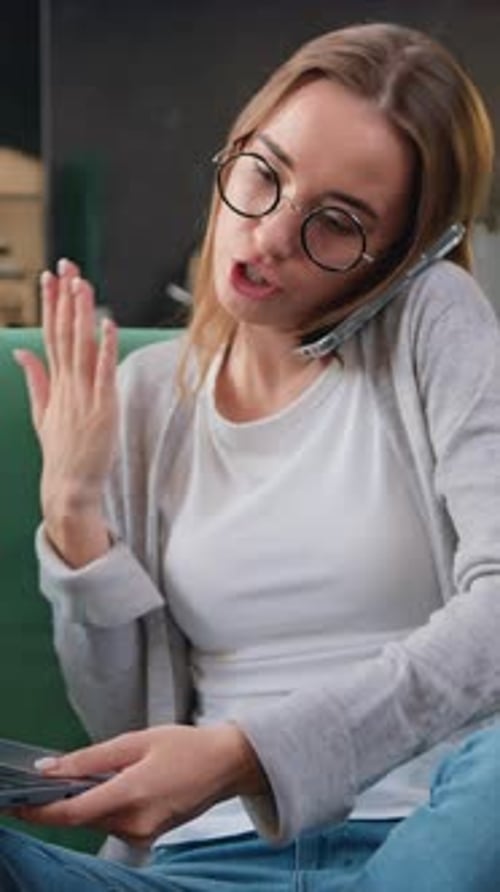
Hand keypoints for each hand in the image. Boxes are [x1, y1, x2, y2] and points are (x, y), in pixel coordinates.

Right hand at [14, 259, 117, 563]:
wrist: (70, 484)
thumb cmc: (62, 450)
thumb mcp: (42, 411)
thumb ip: (35, 378)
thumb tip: (21, 352)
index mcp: (55, 383)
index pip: (50, 334)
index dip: (51, 304)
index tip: (50, 277)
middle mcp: (67, 384)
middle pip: (64, 333)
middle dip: (65, 298)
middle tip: (66, 267)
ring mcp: (84, 395)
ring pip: (81, 346)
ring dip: (81, 314)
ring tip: (82, 284)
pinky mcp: (102, 407)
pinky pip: (103, 372)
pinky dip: (105, 347)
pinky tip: (107, 324)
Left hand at [14, 724, 267, 846]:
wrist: (226, 765)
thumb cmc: (187, 746)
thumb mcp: (136, 740)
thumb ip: (91, 758)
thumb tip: (50, 769)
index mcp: (132, 795)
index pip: (72, 814)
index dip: (39, 811)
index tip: (16, 805)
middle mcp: (135, 823)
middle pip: (81, 817)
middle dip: (60, 801)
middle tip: (46, 777)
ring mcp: (142, 833)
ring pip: (96, 819)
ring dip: (84, 800)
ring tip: (91, 773)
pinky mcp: (147, 834)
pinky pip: (112, 821)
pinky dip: (103, 804)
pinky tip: (112, 783)